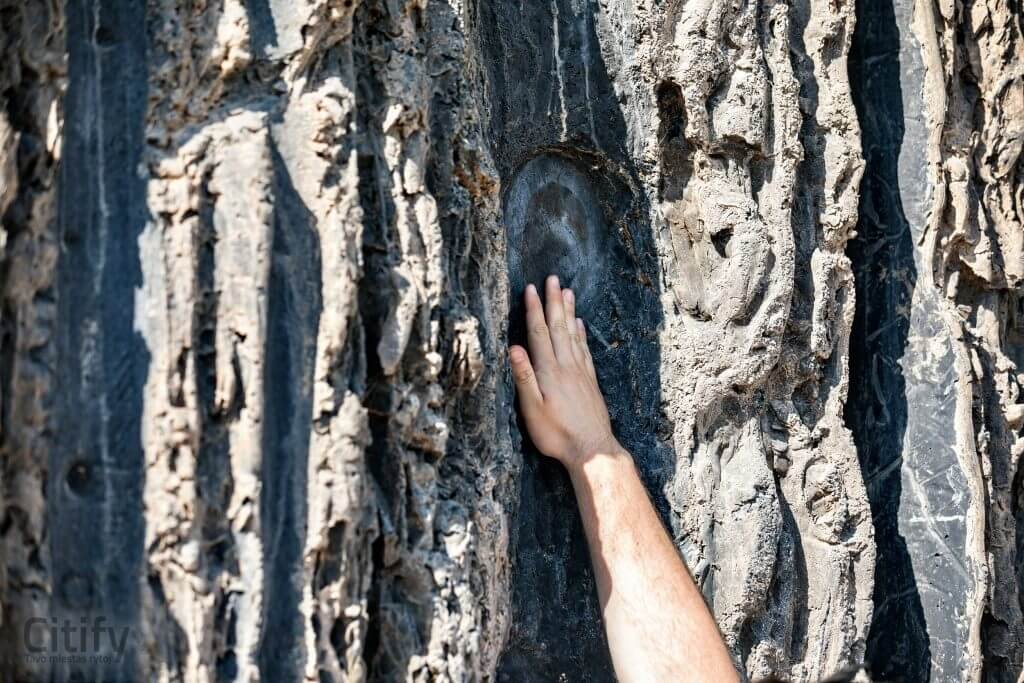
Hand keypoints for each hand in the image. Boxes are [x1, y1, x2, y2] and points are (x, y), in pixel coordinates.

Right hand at [509, 275, 621, 468]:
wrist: (592, 449)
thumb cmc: (557, 434)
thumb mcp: (532, 410)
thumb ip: (523, 377)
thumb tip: (513, 348)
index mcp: (549, 371)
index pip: (539, 333)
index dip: (534, 310)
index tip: (530, 288)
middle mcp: (566, 366)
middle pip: (559, 327)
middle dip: (554, 301)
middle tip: (552, 278)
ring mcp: (580, 373)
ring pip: (573, 334)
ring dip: (569, 311)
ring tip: (567, 291)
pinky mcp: (590, 382)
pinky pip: (584, 350)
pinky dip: (581, 333)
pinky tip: (580, 325)